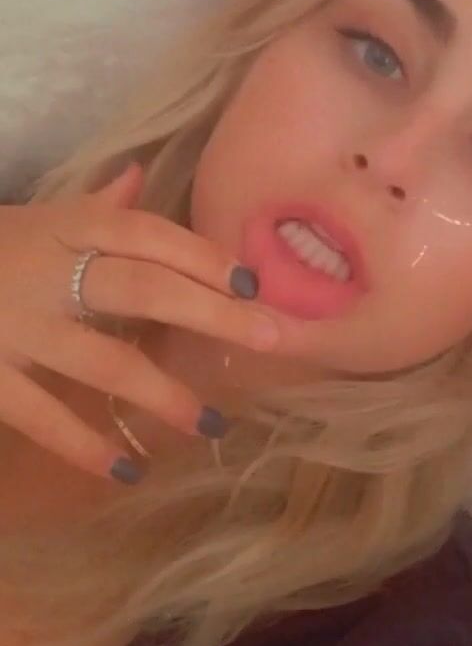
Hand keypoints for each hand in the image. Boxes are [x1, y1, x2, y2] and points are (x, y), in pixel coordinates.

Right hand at [0, 163, 296, 481]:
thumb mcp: (32, 217)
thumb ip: (91, 207)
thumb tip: (139, 177)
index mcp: (60, 225)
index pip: (142, 233)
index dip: (199, 255)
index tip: (253, 283)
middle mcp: (43, 269)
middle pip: (139, 287)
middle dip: (210, 313)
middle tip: (272, 338)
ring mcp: (13, 326)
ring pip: (101, 359)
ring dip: (161, 393)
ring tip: (210, 424)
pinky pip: (42, 415)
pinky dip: (84, 444)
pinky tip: (126, 468)